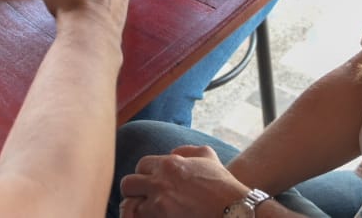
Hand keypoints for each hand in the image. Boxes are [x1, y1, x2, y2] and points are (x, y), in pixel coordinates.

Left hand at [117, 146, 247, 217]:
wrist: (233, 210)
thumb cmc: (223, 186)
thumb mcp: (209, 157)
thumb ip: (188, 150)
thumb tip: (172, 153)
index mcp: (169, 164)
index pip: (141, 165)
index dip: (144, 175)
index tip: (150, 184)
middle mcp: (159, 181)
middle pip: (128, 185)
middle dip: (133, 192)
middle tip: (142, 200)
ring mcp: (159, 203)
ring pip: (130, 206)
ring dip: (136, 210)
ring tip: (144, 213)